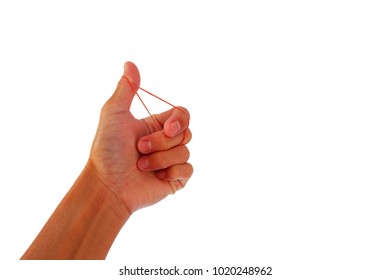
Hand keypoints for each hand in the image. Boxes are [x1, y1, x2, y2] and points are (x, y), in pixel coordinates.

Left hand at [88, 62, 192, 213]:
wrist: (107, 185)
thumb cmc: (107, 150)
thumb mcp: (114, 114)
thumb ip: (126, 89)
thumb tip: (129, 63)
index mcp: (156, 125)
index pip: (182, 114)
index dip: (180, 119)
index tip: (168, 127)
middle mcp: (166, 142)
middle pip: (186, 133)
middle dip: (162, 142)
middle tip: (140, 148)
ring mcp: (171, 161)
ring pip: (185, 152)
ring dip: (160, 159)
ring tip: (140, 166)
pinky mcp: (175, 179)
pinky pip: (188, 170)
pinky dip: (172, 172)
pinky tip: (156, 177)